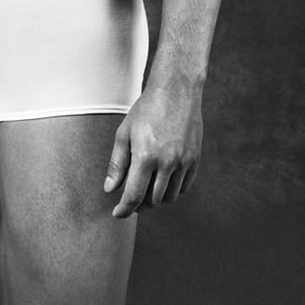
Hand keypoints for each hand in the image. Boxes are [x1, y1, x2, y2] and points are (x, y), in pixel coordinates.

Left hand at [104, 80, 202, 217]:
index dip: (124, 209)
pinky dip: (171, 191)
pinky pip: (183, 187)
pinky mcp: (195, 160)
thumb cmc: (146, 110)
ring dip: (156, 199)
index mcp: (146, 156)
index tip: (117, 213)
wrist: (176, 91)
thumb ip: (117, 164)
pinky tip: (162, 183)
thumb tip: (110, 190)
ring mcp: (183, 162)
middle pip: (152, 200)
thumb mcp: (124, 133)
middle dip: (139, 204)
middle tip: (130, 199)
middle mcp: (167, 162)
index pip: (134, 195)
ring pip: (169, 197)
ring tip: (146, 190)